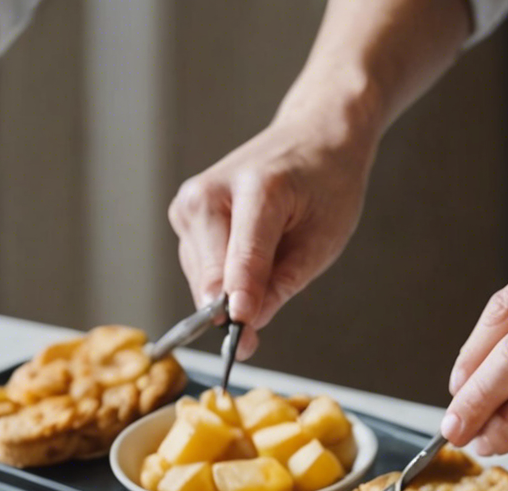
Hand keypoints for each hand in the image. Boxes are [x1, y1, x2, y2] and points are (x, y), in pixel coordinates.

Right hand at [169, 118, 374, 357]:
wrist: (311, 138)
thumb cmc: (324, 184)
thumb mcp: (324, 240)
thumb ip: (283, 283)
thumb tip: (247, 322)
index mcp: (258, 187)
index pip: (242, 257)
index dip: (242, 300)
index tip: (240, 336)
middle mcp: (211, 191)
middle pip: (211, 275)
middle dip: (233, 308)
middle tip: (255, 333)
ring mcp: (190, 202)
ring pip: (200, 278)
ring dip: (227, 293)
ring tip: (266, 263)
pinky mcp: (182, 213)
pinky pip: (197, 268)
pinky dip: (220, 278)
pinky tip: (247, 259)